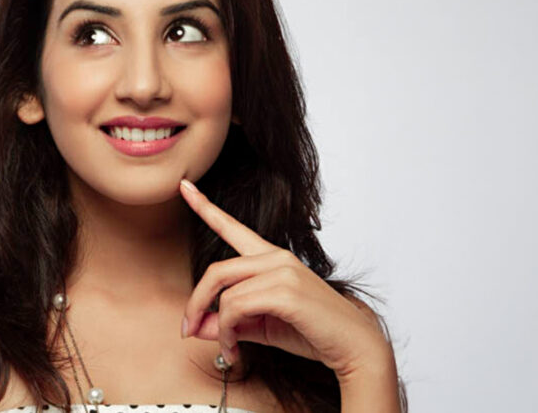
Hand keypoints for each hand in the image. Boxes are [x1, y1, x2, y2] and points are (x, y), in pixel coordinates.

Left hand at [178, 179, 392, 379]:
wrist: (354, 347)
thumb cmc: (312, 332)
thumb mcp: (260, 326)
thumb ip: (228, 323)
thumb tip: (194, 327)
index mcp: (271, 258)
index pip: (233, 228)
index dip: (205, 207)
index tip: (183, 186)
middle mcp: (276, 257)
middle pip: (216, 271)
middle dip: (196, 303)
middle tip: (187, 330)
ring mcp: (282, 271)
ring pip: (225, 293)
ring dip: (217, 327)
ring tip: (227, 350)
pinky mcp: (286, 291)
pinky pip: (236, 307)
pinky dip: (227, 332)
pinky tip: (235, 350)